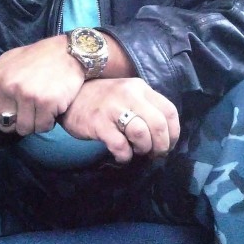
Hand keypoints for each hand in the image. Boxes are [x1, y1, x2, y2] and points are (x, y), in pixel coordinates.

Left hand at [0, 35, 84, 135]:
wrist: (69, 52)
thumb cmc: (36, 57)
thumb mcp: (6, 64)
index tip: (5, 114)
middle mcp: (9, 88)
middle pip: (4, 126)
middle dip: (16, 121)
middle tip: (27, 108)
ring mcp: (28, 96)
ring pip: (24, 129)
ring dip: (33, 122)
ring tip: (40, 107)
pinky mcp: (47, 103)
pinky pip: (43, 127)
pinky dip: (48, 122)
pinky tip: (51, 108)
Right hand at [59, 78, 179, 162]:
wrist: (70, 98)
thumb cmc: (103, 100)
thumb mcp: (127, 95)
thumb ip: (145, 107)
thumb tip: (164, 136)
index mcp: (140, 88)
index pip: (169, 111)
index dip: (173, 133)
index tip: (168, 145)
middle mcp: (129, 95)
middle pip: (158, 124)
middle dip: (161, 146)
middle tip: (154, 154)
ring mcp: (113, 108)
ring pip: (142, 134)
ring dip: (143, 149)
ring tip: (136, 151)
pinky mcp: (99, 123)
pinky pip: (120, 145)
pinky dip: (124, 155)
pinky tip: (121, 155)